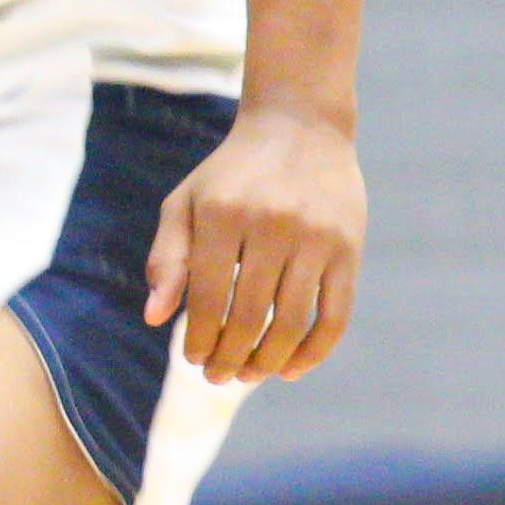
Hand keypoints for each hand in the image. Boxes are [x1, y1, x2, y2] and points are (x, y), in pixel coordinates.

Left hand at [148, 103, 364, 384]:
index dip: (200, 338)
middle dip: (230, 358)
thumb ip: (167, 259)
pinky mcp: (349, 247)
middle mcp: (272, 224)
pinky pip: (336, 314)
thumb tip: (154, 318)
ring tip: (250, 375)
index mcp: (223, 214)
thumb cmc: (230, 174)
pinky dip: (315, 351)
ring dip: (268, 360)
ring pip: (292, 322)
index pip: (209, 298)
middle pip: (249, 316)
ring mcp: (316, 236)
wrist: (300, 127)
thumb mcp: (185, 203)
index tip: (193, 359)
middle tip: (218, 377)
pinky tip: (292, 369)